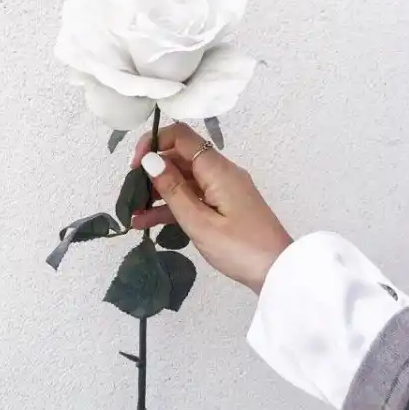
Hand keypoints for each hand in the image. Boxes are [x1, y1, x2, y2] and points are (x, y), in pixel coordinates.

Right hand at [131, 123, 291, 293]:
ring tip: (134, 214)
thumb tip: (150, 160)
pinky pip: (193, 197)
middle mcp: (221, 172)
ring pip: (184, 180)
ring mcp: (223, 189)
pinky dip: (173, 207)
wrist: (278, 272)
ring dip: (158, 193)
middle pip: (181, 158)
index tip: (135, 166)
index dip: (154, 142)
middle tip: (131, 194)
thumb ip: (173, 190)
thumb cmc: (240, 249)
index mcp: (218, 169)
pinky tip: (149, 222)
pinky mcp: (224, 205)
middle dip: (152, 172)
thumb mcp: (200, 222)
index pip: (182, 137)